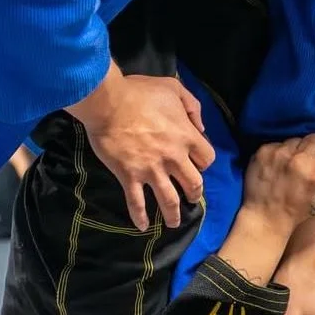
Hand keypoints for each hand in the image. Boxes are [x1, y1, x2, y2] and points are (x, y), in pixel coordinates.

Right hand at [67, 66, 214, 230]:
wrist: (108, 102)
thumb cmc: (139, 92)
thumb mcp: (173, 88)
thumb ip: (192, 106)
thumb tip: (201, 127)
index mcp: (186, 136)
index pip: (207, 159)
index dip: (203, 163)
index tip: (196, 164)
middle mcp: (174, 158)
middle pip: (194, 184)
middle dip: (194, 194)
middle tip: (191, 198)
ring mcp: (152, 170)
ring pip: (170, 200)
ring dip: (174, 214)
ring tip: (173, 223)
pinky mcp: (130, 176)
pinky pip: (137, 202)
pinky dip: (140, 216)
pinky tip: (142, 226)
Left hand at [241, 135, 314, 233]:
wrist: (267, 216)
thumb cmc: (303, 210)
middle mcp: (300, 159)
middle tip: (309, 164)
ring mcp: (280, 154)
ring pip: (297, 139)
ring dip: (298, 149)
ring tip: (294, 166)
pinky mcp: (264, 151)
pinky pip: (280, 142)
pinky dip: (282, 151)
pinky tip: (280, 166)